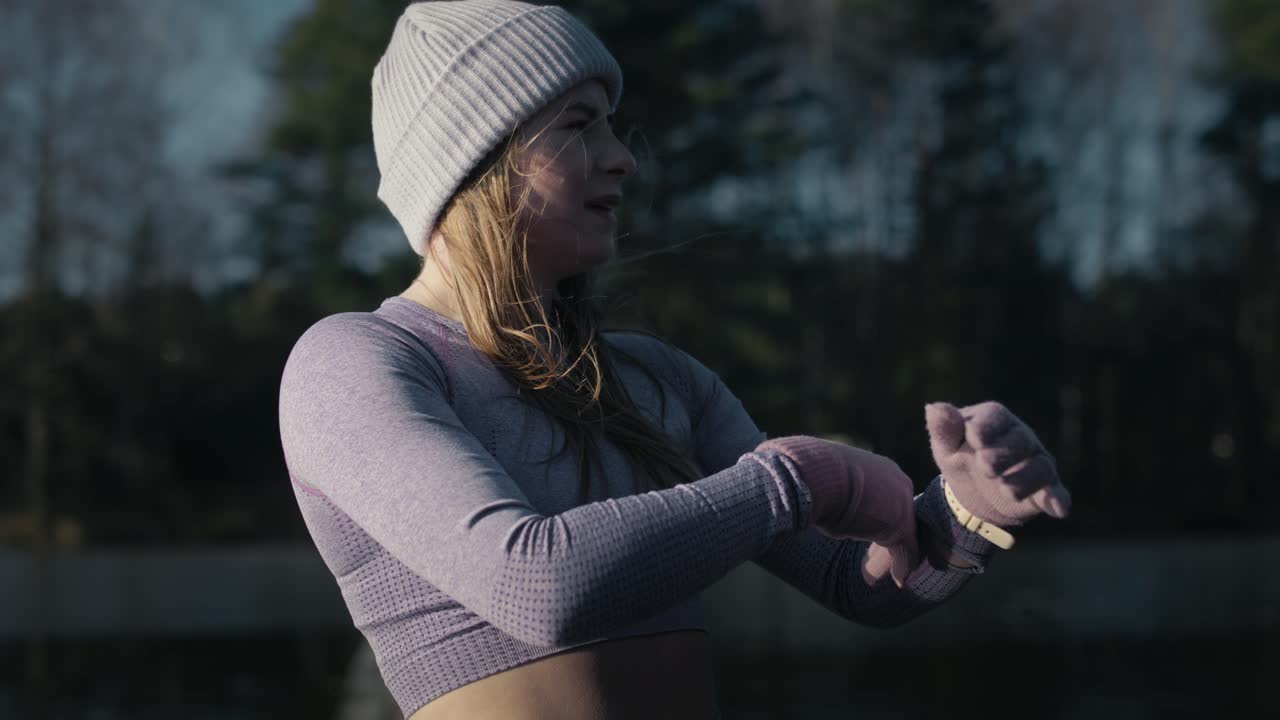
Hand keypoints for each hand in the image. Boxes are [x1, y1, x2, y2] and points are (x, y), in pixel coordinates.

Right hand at [756, 436, 919, 587]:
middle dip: (893, 537)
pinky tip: (897, 580)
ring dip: (895, 555)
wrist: (804, 473)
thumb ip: (817, 484)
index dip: (878, 519)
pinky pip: (906, 548)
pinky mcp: (898, 521)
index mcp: (874, 466)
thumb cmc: (799, 472)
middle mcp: (893, 478)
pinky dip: (902, 566)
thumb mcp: (814, 478)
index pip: (887, 496)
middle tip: (882, 560)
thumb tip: (775, 468)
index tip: (870, 536)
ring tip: (885, 574)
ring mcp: (899, 498)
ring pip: (903, 533)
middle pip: (900, 513)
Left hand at [925, 401, 1070, 527]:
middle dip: (1004, 454)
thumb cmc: (959, 457)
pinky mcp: (1044, 489)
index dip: (986, 427)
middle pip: (1020, 441)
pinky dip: (1059, 499)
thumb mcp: (946, 445)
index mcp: (995, 420)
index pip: (995, 417)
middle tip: (985, 468)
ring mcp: (1035, 463)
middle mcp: (1020, 437)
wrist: (971, 492)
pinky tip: (1058, 509)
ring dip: (1024, 479)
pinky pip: (1056, 492)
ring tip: (1005, 490)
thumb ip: (942, 428)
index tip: (974, 438)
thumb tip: (933, 408)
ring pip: (1040, 467)